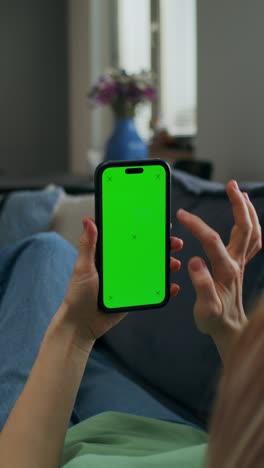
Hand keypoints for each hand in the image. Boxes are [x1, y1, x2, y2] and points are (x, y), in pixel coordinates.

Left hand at [60, 216, 182, 346]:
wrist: (82, 324)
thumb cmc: (77, 295)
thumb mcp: (83, 267)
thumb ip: (88, 245)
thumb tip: (88, 220)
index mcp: (111, 256)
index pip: (131, 239)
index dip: (145, 231)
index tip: (159, 224)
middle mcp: (122, 266)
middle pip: (146, 253)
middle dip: (163, 246)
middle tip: (175, 243)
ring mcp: (130, 281)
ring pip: (152, 270)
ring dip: (166, 265)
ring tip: (174, 264)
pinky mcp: (135, 295)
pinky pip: (152, 290)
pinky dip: (164, 289)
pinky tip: (172, 287)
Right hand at [176, 180, 261, 361]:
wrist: (230, 330)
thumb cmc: (214, 320)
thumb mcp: (205, 310)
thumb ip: (201, 286)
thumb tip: (195, 262)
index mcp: (225, 272)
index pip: (211, 241)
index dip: (196, 225)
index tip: (182, 214)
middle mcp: (237, 264)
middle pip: (244, 228)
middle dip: (238, 205)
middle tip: (231, 185)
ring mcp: (242, 263)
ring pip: (253, 231)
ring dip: (248, 210)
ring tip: (240, 193)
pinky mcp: (241, 265)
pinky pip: (252, 240)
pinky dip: (252, 224)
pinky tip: (246, 217)